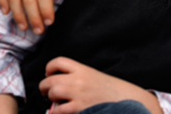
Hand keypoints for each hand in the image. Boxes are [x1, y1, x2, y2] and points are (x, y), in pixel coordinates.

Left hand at [39, 57, 162, 113]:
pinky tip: (60, 112)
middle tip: (45, 91)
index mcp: (83, 69)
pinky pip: (58, 109)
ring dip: (50, 98)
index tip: (49, 73)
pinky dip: (55, 111)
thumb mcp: (95, 77)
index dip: (50, 67)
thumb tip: (62, 83)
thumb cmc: (111, 90)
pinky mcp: (80, 107)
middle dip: (44, 86)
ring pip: (53, 92)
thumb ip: (79, 77)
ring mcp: (79, 94)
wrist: (126, 99)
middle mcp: (79, 80)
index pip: (60, 62)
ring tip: (53, 101)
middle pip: (51, 79)